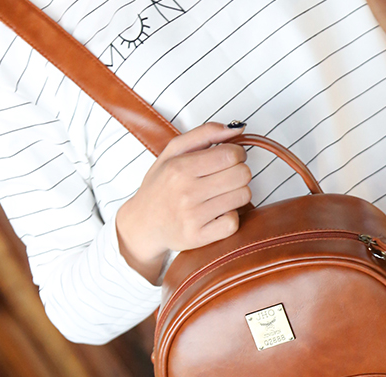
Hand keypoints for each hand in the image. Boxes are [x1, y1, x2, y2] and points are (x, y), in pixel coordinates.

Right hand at [116, 122, 251, 282]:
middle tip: (228, 176)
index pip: (230, 154)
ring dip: (237, 194)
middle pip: (241, 175)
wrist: (143, 224)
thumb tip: (237, 129)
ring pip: (242, 197)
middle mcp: (185, 192)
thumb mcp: (173, 152)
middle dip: (240, 173)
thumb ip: (204, 134)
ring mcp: (192, 217)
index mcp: (179, 167)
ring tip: (222, 194)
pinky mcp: (198, 237)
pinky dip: (230, 217)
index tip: (231, 158)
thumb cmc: (161, 186)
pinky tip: (219, 213)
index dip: (238, 154)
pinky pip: (233, 223)